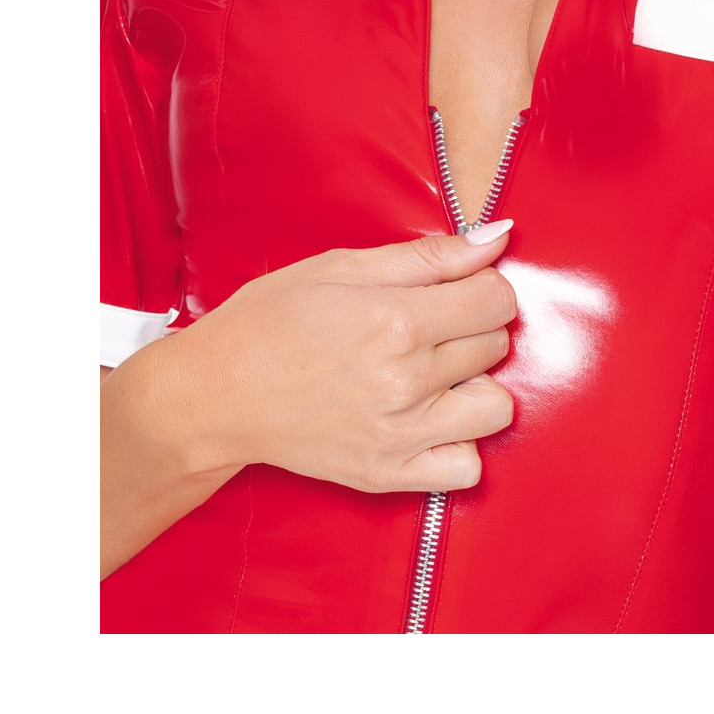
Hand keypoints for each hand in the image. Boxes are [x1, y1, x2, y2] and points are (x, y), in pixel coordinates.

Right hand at [167, 220, 517, 493]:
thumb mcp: (343, 266)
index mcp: (395, 321)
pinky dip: (458, 442)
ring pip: (496, 407)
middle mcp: (404, 382)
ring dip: (475, 384)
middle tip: (426, 325)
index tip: (455, 288)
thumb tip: (498, 238)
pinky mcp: (387, 475)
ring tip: (434, 373)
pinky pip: (467, 467)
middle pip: (495, 345)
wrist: (215, 392)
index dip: (482, 286)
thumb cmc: (272, 319)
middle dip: (472, 327)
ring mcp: (398, 435)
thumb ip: (430, 255)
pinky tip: (428, 418)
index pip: (496, 300)